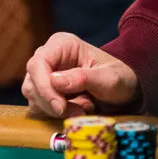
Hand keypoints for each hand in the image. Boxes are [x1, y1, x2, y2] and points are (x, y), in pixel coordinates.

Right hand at [22, 32, 139, 117]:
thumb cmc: (120, 80)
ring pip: (32, 94)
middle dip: (51, 101)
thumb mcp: (110, 78)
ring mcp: (44, 74)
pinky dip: (54, 114)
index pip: (39, 62)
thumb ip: (83, 78)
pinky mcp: (44, 90)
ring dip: (54, 109)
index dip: (44, 85)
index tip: (59, 106)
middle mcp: (48, 57)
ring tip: (81, 110)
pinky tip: (74, 111)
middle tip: (78, 111)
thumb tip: (54, 81)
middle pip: (32, 80)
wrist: (125, 93)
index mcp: (62, 45)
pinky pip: (38, 105)